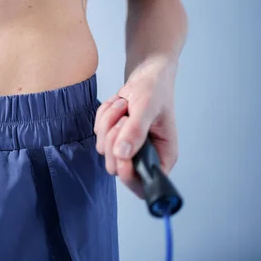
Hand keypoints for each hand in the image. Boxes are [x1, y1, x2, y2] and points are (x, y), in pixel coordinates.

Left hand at [93, 56, 178, 197]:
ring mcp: (126, 147)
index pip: (144, 185)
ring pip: (104, 148)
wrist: (145, 75)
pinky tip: (119, 104)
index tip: (122, 156)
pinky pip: (98, 132)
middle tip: (125, 118)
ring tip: (125, 106)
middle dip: (115, 140)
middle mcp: (144, 156)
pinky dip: (104, 116)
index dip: (130, 177)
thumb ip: (136, 131)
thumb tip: (123, 154)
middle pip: (116, 168)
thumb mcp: (147, 107)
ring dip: (110, 122)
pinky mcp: (112, 136)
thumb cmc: (155, 90)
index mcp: (163, 156)